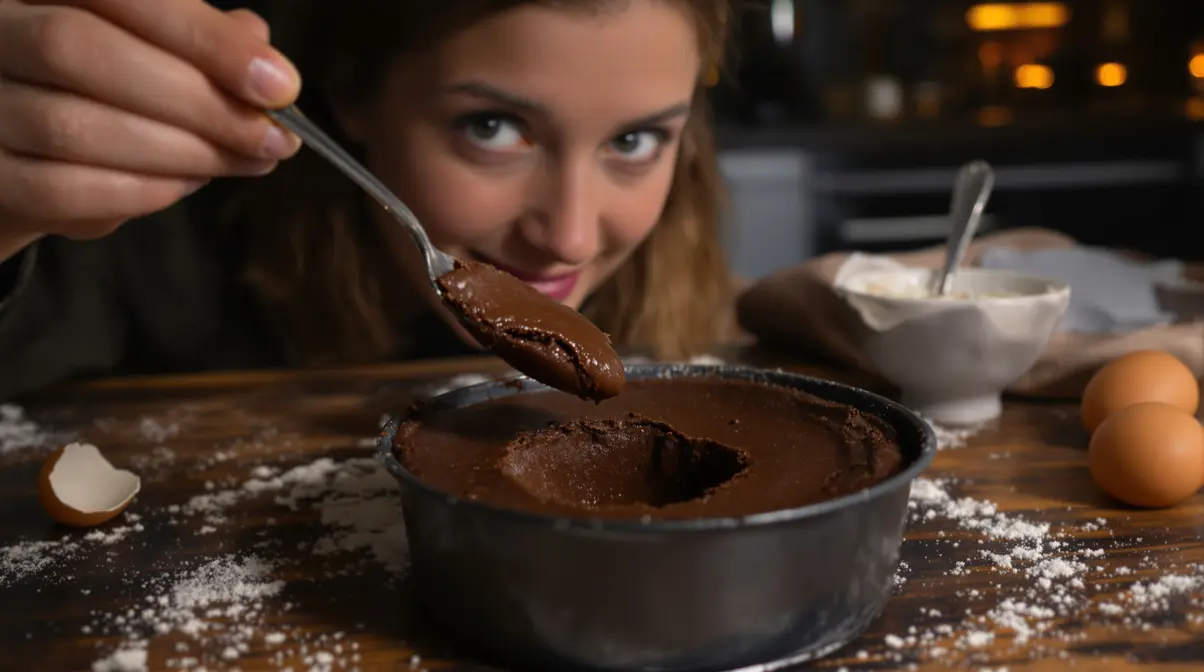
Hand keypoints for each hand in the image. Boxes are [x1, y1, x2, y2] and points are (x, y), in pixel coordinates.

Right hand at [0, 0, 301, 250]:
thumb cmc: (95, 84)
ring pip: (72, 125)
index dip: (204, 36)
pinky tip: (185, 185)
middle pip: (82, 51)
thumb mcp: (145, 47)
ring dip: (179, 152)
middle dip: (198, 102)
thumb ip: (194, 39)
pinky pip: (57, 189)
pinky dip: (138, 192)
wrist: (20, 151)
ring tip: (240, 161)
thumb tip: (259, 49)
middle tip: (270, 137)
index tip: (279, 83)